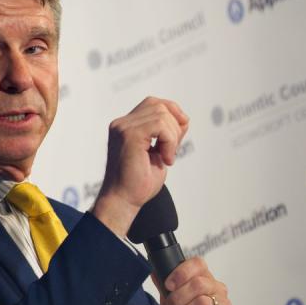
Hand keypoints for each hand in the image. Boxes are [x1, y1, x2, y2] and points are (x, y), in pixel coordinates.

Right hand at [93, 96, 188, 236]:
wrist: (124, 201)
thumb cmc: (139, 182)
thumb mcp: (159, 152)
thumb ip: (168, 134)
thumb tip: (184, 119)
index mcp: (126, 126)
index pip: (154, 103)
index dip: (172, 113)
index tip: (179, 135)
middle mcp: (122, 123)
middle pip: (159, 105)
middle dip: (175, 127)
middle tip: (171, 152)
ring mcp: (123, 127)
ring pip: (162, 114)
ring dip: (172, 138)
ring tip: (166, 157)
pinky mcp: (129, 135)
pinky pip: (160, 125)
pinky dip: (170, 142)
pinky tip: (166, 159)